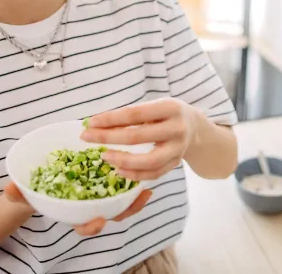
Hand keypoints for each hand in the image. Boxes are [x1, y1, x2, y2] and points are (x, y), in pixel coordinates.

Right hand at [4, 182, 152, 235]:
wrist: (40, 180)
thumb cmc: (34, 190)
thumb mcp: (25, 191)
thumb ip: (19, 191)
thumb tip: (9, 188)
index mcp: (69, 212)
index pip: (82, 225)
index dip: (90, 227)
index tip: (97, 222)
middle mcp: (85, 207)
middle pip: (107, 215)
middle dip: (122, 212)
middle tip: (135, 203)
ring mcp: (96, 196)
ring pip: (117, 203)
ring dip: (132, 200)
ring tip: (146, 191)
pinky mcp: (102, 181)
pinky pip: (118, 186)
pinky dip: (130, 184)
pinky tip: (141, 174)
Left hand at [80, 98, 198, 180]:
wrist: (195, 127)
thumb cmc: (165, 114)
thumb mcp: (153, 106)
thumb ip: (132, 116)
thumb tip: (97, 124)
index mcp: (169, 108)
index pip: (134, 113)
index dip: (111, 118)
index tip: (90, 122)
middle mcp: (177, 128)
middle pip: (138, 136)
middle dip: (108, 137)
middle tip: (86, 137)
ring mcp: (178, 148)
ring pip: (149, 160)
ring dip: (122, 160)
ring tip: (103, 156)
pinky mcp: (176, 163)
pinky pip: (154, 173)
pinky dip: (135, 174)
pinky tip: (118, 170)